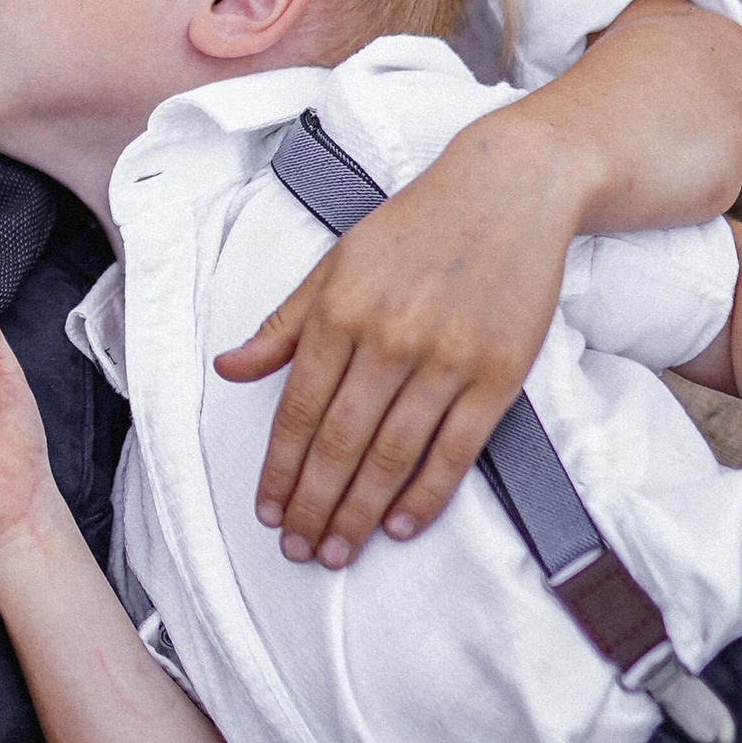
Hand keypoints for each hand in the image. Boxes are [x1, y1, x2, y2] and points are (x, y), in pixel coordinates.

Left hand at [215, 117, 578, 565]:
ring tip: (336, 553)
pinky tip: (400, 526)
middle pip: (340, 444)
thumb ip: (285, 322)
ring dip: (359, 512)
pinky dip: (426, 495)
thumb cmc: (416, 225)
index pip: (298, 410)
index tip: (267, 511)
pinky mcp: (500, 375)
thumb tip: (230, 369)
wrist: (511, 190)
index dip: (279, 469)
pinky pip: (456, 451)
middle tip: (296, 550)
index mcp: (340, 310)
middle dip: (313, 505)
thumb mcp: (338, 260)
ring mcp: (447, 360)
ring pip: (393, 456)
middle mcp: (389, 339)